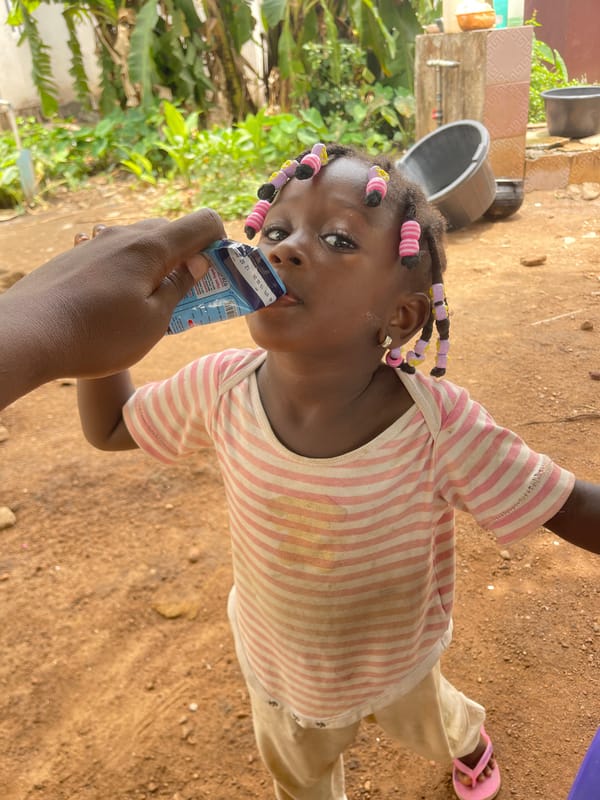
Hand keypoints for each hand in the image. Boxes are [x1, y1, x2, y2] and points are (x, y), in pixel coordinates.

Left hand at [0, 208, 225, 408]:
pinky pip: (115, 253)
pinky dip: (130, 270)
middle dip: (189, 256)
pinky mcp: (76, 256)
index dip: (219, 242)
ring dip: (157, 265)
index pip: (203, 222)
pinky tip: (118, 303)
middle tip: (190, 295)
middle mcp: (124, 235)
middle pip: (172, 231)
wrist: (29, 334)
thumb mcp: (154, 322)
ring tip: (152, 303)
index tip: (216, 272)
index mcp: (151, 247)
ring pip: (141, 242)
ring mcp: (96, 242)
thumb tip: (197, 264)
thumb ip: (180, 288)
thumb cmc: (98, 336)